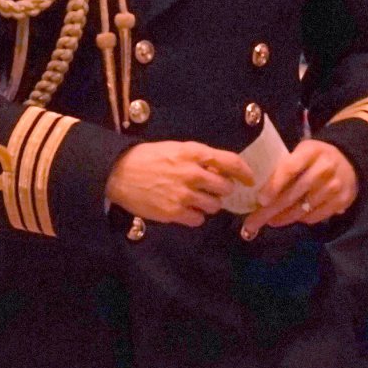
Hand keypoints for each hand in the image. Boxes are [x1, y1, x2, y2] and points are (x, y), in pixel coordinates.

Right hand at [105, 142, 253, 226]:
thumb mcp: (175, 149)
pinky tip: (183, 209)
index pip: (230, 162)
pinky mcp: (174, 212)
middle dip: (222, 190)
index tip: (249, 179)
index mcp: (193, 153)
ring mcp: (183, 194)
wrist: (118, 174)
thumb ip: (198, 158)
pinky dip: (195, 216)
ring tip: (194, 199)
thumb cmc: (146, 158)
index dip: (244, 172)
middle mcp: (192, 173)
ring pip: (214, 206)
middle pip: (225, 187)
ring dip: (209, 204)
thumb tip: (220, 170)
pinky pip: (198, 219)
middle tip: (212, 190)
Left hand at [242, 139, 358, 239]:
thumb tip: (259, 193)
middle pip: (293, 194)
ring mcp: (335, 186)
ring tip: (271, 220)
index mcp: (310, 151)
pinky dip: (301, 219)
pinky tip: (292, 217)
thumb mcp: (301, 153)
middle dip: (269, 211)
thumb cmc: (315, 157)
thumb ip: (285, 167)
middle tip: (252, 223)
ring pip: (302, 209)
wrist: (350, 159)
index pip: (289, 168)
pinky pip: (315, 216)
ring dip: (283, 218)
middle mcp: (324, 168)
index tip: (260, 200)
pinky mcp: (342, 201)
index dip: (274, 185)